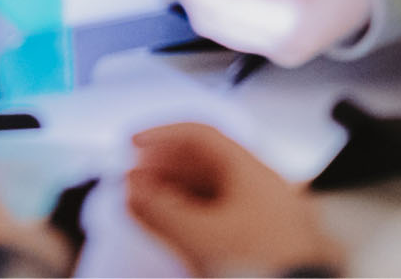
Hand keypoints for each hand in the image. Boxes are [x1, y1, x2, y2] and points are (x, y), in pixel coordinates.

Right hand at [126, 123, 343, 276]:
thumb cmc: (264, 270)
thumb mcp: (200, 238)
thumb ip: (159, 211)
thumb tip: (135, 192)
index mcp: (253, 173)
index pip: (200, 135)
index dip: (161, 135)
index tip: (133, 145)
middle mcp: (263, 189)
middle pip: (204, 163)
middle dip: (164, 168)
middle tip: (135, 178)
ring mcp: (267, 219)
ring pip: (212, 193)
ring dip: (174, 194)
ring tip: (145, 205)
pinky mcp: (266, 248)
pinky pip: (220, 219)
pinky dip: (191, 218)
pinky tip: (173, 231)